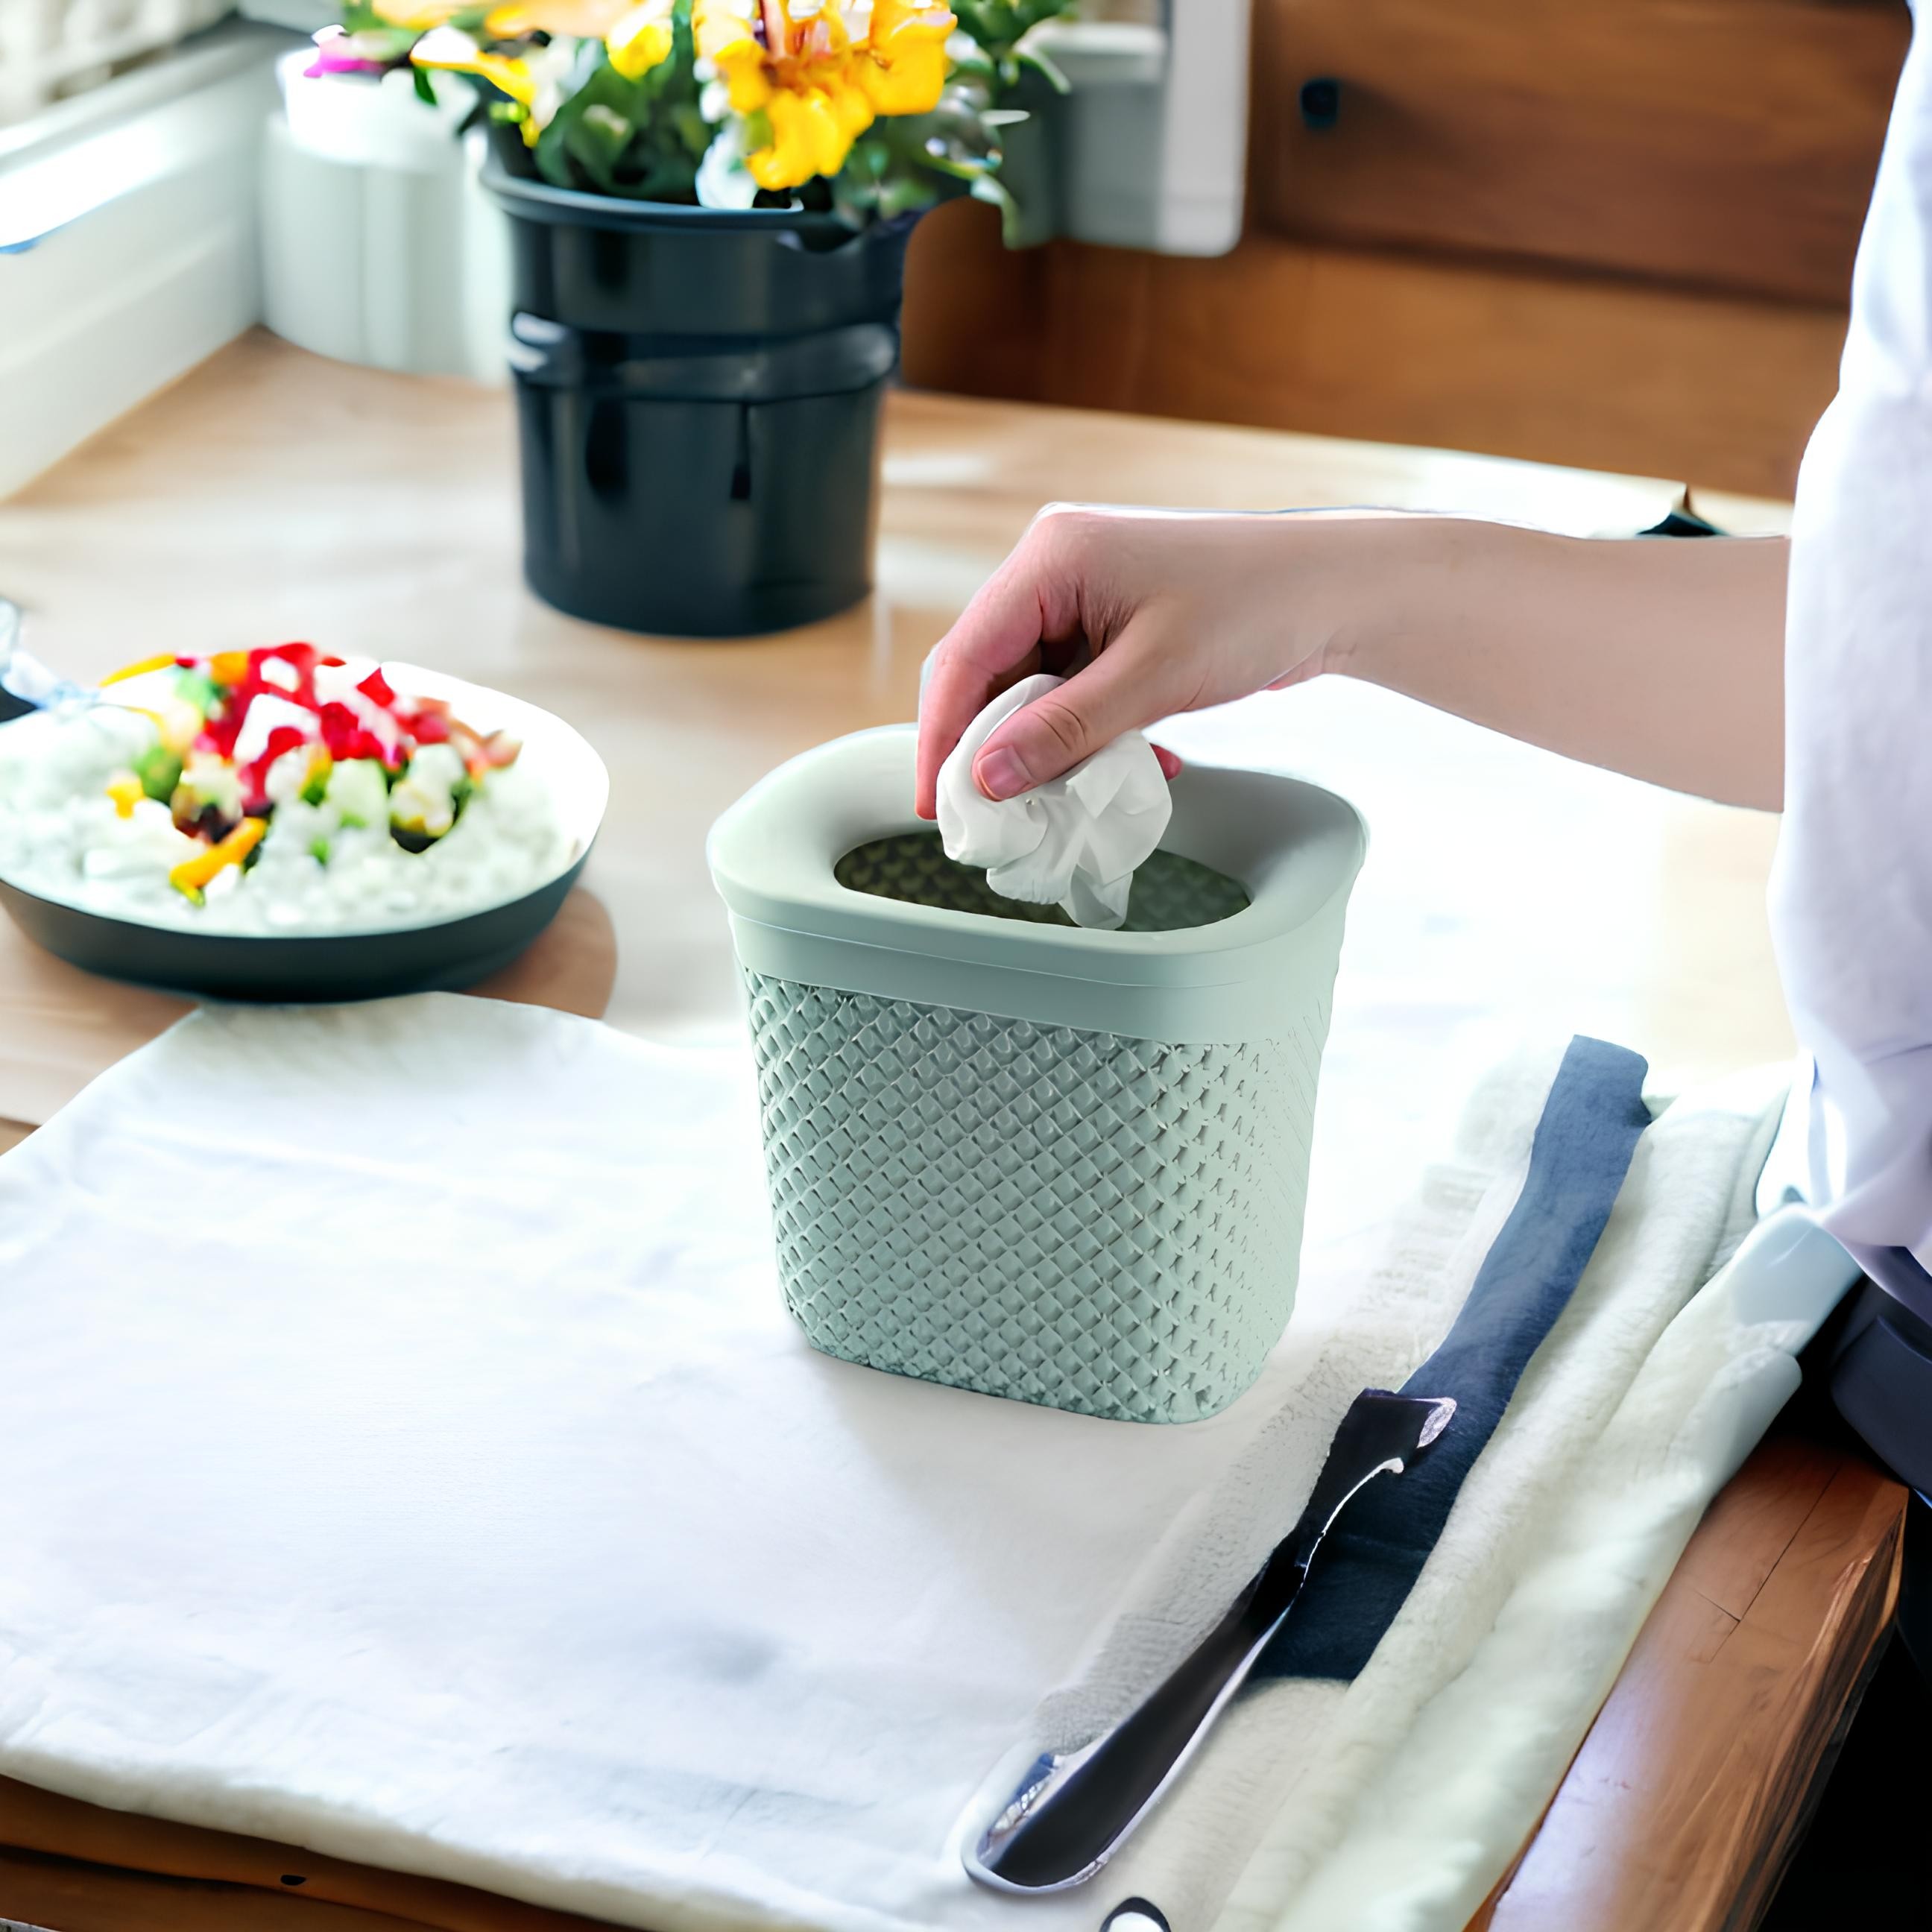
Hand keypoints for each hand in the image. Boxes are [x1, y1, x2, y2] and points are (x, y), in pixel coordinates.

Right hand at [915, 505, 1383, 817]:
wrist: (1337, 590)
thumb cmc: (1256, 606)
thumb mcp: (1153, 678)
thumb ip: (1065, 729)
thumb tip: (988, 777)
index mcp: (1052, 556)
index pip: (966, 654)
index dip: (942, 734)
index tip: (938, 801)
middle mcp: (1057, 568)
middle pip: (990, 673)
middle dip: (993, 747)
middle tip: (992, 815)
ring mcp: (1086, 595)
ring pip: (1033, 688)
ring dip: (1050, 747)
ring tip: (1070, 796)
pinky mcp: (1115, 624)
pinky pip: (1074, 688)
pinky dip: (1089, 733)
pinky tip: (1133, 760)